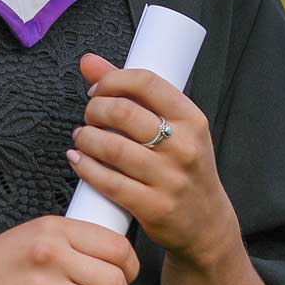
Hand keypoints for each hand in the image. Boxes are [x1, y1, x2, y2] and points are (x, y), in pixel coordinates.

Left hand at [70, 53, 238, 267]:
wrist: (205, 223)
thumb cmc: (184, 169)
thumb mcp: (173, 129)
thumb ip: (133, 94)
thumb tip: (88, 62)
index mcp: (192, 120)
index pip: (147, 82)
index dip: (112, 80)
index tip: (98, 90)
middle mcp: (184, 147)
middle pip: (124, 113)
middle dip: (95, 110)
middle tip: (89, 117)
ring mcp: (170, 179)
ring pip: (112, 148)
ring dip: (86, 139)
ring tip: (82, 138)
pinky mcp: (154, 207)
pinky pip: (109, 182)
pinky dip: (85, 168)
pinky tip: (79, 161)